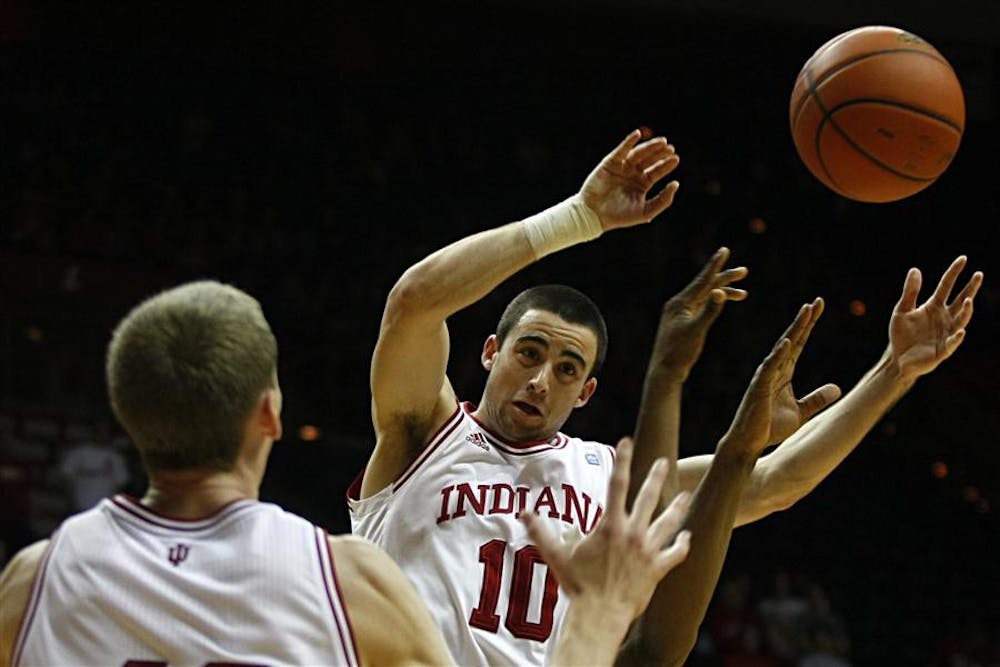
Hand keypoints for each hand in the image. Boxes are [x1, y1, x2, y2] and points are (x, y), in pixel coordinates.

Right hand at [520, 437, 691, 623]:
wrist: (600, 614)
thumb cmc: (578, 585)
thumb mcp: (556, 555)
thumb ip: (540, 532)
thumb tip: (523, 513)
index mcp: (610, 525)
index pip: (617, 484)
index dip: (622, 460)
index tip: (627, 442)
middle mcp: (632, 533)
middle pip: (648, 498)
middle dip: (656, 477)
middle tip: (664, 460)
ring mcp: (648, 551)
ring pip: (668, 523)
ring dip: (677, 508)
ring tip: (686, 495)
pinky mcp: (657, 569)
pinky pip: (674, 554)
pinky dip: (681, 545)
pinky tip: (686, 538)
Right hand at [578, 130, 680, 230]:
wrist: (595, 216)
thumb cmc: (619, 217)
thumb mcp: (646, 211)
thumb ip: (663, 200)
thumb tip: (676, 184)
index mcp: (641, 184)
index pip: (656, 171)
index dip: (666, 165)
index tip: (675, 158)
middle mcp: (632, 174)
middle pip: (649, 160)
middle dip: (660, 153)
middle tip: (670, 148)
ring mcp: (621, 167)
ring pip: (638, 153)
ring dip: (649, 146)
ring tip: (662, 142)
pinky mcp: (610, 163)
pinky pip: (621, 150)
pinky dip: (628, 142)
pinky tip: (637, 134)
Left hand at [650, 247, 748, 381]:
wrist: (665, 371)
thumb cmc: (679, 353)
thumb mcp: (697, 330)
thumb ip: (709, 310)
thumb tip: (720, 291)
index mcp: (680, 303)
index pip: (702, 281)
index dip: (715, 265)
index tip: (725, 250)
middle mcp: (679, 305)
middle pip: (705, 286)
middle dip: (725, 278)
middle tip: (744, 271)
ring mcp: (680, 313)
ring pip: (705, 297)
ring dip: (723, 293)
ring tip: (744, 294)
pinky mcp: (683, 322)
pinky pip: (702, 307)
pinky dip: (714, 304)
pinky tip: (724, 305)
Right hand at [723, 301, 839, 455]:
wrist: (749, 444)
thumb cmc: (769, 428)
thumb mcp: (801, 412)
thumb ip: (817, 399)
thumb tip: (837, 388)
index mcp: (784, 374)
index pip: (798, 344)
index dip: (808, 326)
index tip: (818, 307)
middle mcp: (774, 370)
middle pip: (791, 340)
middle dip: (804, 321)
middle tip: (816, 302)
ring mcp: (765, 377)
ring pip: (781, 349)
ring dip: (793, 330)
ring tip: (805, 313)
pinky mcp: (759, 388)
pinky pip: (769, 368)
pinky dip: (778, 355)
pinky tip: (787, 342)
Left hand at [889, 255, 981, 380]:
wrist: (897, 358)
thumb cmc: (901, 334)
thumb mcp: (902, 310)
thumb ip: (910, 292)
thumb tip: (915, 269)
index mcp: (934, 306)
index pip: (946, 286)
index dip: (954, 273)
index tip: (963, 259)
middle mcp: (944, 318)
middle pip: (960, 300)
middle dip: (970, 288)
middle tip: (978, 274)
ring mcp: (945, 333)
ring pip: (960, 320)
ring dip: (965, 312)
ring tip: (968, 300)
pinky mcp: (943, 350)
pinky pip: (952, 343)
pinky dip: (957, 337)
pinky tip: (960, 331)